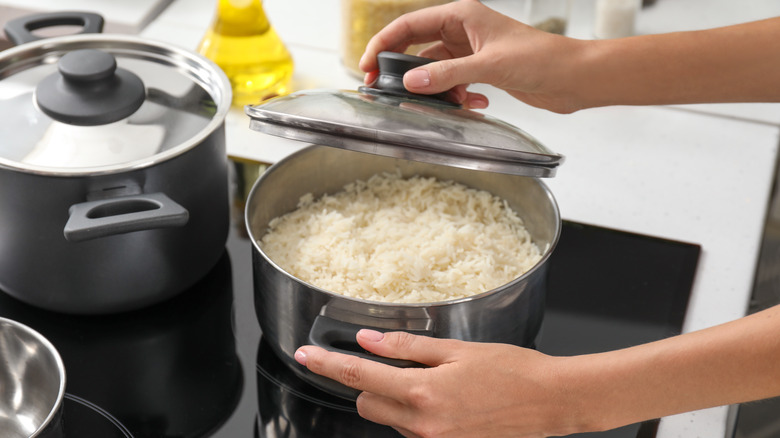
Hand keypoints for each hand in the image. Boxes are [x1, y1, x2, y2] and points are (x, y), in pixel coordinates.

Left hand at [294, 329, 582, 437]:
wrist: (551, 402)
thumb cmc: (511, 370)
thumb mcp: (456, 350)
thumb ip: (406, 346)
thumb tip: (367, 340)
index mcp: (422, 393)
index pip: (358, 377)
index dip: (326, 365)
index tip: (304, 356)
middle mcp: (422, 425)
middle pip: (368, 403)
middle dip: (369, 384)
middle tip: (395, 364)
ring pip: (390, 419)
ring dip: (395, 399)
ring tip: (434, 381)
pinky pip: (413, 432)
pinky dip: (415, 414)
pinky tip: (446, 400)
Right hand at [358, 0, 585, 112]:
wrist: (573, 78)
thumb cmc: (542, 58)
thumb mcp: (489, 66)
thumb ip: (447, 75)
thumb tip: (411, 82)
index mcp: (462, 16)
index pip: (409, 25)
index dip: (383, 44)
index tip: (366, 65)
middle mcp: (463, 31)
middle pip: (416, 47)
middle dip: (402, 70)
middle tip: (382, 90)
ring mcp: (471, 52)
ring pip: (435, 70)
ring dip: (437, 89)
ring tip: (446, 102)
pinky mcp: (481, 71)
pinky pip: (454, 84)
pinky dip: (458, 97)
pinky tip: (475, 104)